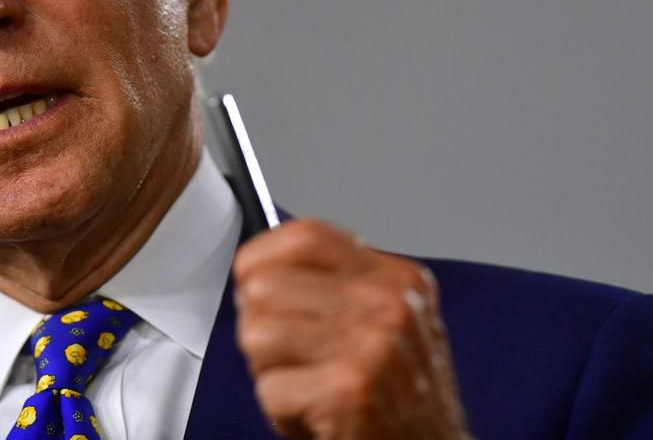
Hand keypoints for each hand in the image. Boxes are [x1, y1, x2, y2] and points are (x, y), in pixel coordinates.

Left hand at [233, 219, 469, 438]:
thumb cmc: (402, 400)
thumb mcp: (389, 323)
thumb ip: (339, 286)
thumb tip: (263, 265)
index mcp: (396, 278)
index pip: (305, 235)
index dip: (261, 255)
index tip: (250, 278)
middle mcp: (389, 303)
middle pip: (264, 286)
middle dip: (259, 327)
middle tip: (289, 358)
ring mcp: (371, 345)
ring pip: (256, 334)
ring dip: (268, 373)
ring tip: (305, 388)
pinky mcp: (348, 389)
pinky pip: (268, 388)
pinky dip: (280, 414)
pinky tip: (314, 418)